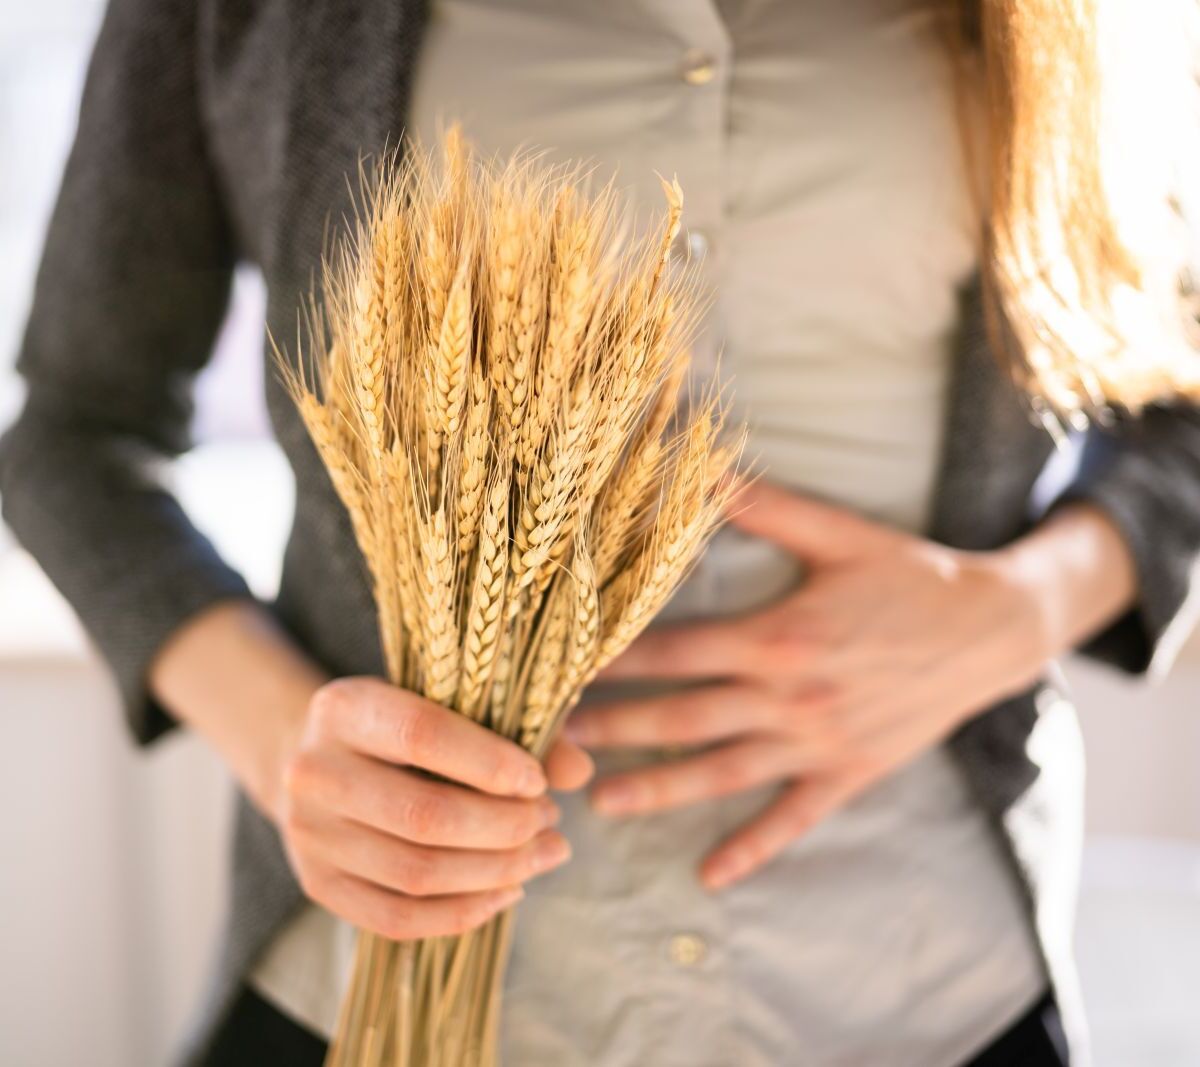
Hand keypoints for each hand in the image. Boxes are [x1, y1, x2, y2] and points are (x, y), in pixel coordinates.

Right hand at [277, 677, 593, 939]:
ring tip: (544, 853)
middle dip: (504, 826)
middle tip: (550, 820)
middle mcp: (312, 771)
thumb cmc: (403, 724)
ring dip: (496, 871)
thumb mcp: (448, 705)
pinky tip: (507, 890)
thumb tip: (578, 771)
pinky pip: (397, 919)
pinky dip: (463, 913)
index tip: (538, 781)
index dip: (489, 763)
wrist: (319, 759)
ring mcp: (308, 834)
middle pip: (422, 815)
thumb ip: (516, 729)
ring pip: (415, 873)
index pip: (422, 735)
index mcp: (343, 707)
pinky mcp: (317, 885)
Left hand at [565, 480, 1061, 890]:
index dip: (616, 661)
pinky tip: (710, 875)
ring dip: (658, 790)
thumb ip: (764, 505)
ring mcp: (817, 742)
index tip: (564, 668)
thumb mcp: (838, 533)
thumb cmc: (909, 576)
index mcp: (779, 636)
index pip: (676, 652)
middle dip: (615, 729)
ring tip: (599, 803)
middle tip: (553, 741)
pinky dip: (751, 848)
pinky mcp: (847, 773)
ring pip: (722, 774)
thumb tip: (701, 466)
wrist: (993, 630)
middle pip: (683, 718)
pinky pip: (791, 819)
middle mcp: (790, 696)